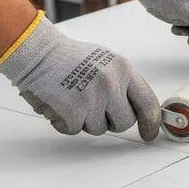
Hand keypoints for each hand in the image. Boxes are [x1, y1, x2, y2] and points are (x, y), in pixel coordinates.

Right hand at [0, 13, 160, 140]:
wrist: (38, 54)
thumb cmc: (70, 58)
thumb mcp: (106, 63)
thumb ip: (123, 83)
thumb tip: (137, 108)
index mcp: (123, 70)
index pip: (147, 102)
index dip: (150, 121)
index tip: (149, 133)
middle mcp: (111, 84)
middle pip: (125, 122)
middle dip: (112, 121)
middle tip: (96, 108)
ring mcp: (93, 99)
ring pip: (100, 129)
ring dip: (87, 121)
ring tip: (75, 99)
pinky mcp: (73, 112)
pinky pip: (76, 130)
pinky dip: (68, 122)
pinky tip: (62, 104)